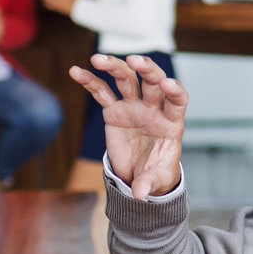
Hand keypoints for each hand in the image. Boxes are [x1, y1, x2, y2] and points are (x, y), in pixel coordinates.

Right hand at [68, 54, 186, 196]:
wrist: (139, 173)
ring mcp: (133, 107)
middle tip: (134, 60)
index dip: (174, 90)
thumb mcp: (157, 179)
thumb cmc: (156, 172)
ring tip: (98, 59)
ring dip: (114, 67)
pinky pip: (101, 92)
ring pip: (126, 80)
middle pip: (152, 82)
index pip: (177, 99)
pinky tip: (75, 71)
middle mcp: (153, 108)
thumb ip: (150, 183)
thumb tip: (140, 194)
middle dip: (146, 69)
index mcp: (171, 121)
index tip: (167, 83)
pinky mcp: (114, 111)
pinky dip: (89, 81)